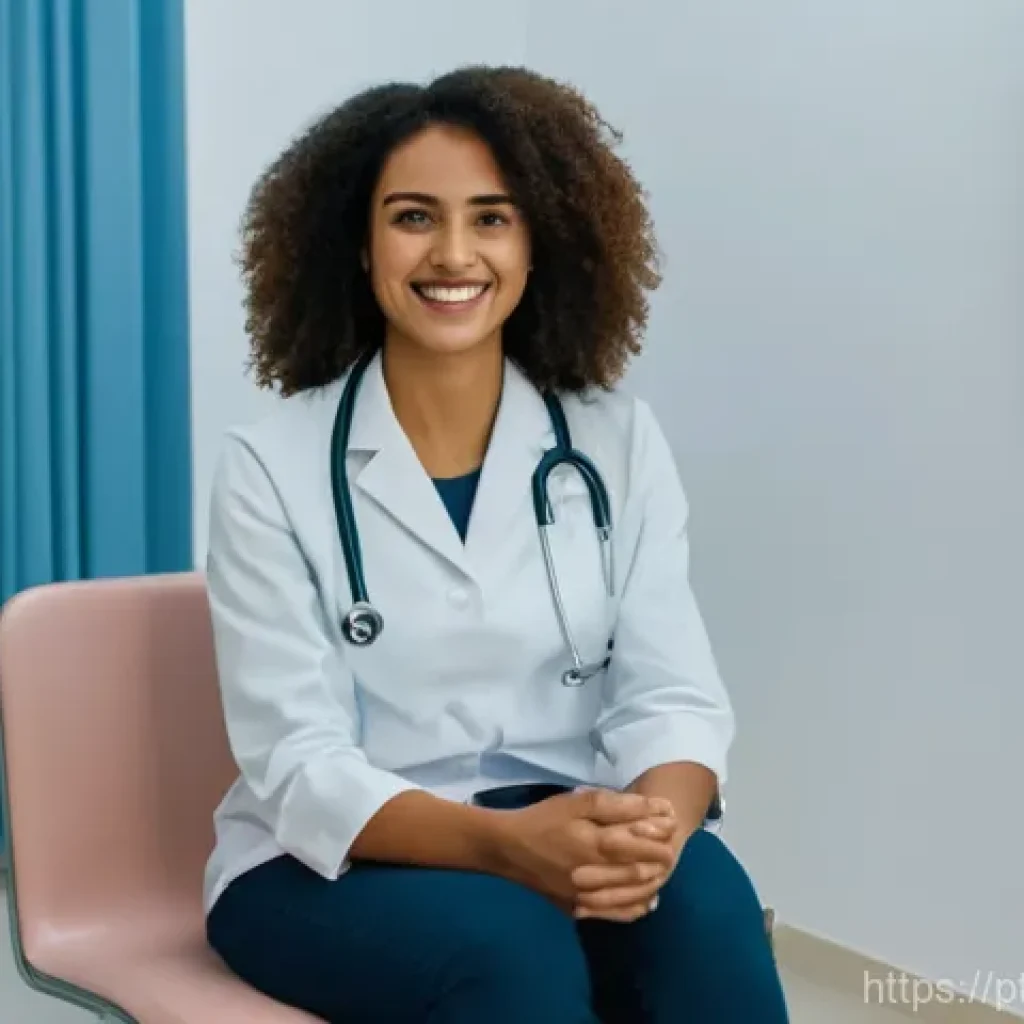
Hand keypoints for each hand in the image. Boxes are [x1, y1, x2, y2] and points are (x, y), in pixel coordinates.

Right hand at [496, 788, 678, 913]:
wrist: (507, 848)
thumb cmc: (544, 819)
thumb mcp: (578, 802)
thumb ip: (617, 806)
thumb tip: (655, 809)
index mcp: (596, 845)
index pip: (642, 844)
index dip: (660, 835)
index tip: (671, 824)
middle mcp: (596, 876)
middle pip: (639, 871)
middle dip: (659, 857)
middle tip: (670, 846)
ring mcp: (586, 898)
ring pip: (631, 895)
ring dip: (651, 882)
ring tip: (660, 869)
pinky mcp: (577, 909)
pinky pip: (614, 914)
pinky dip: (634, 908)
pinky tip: (645, 899)